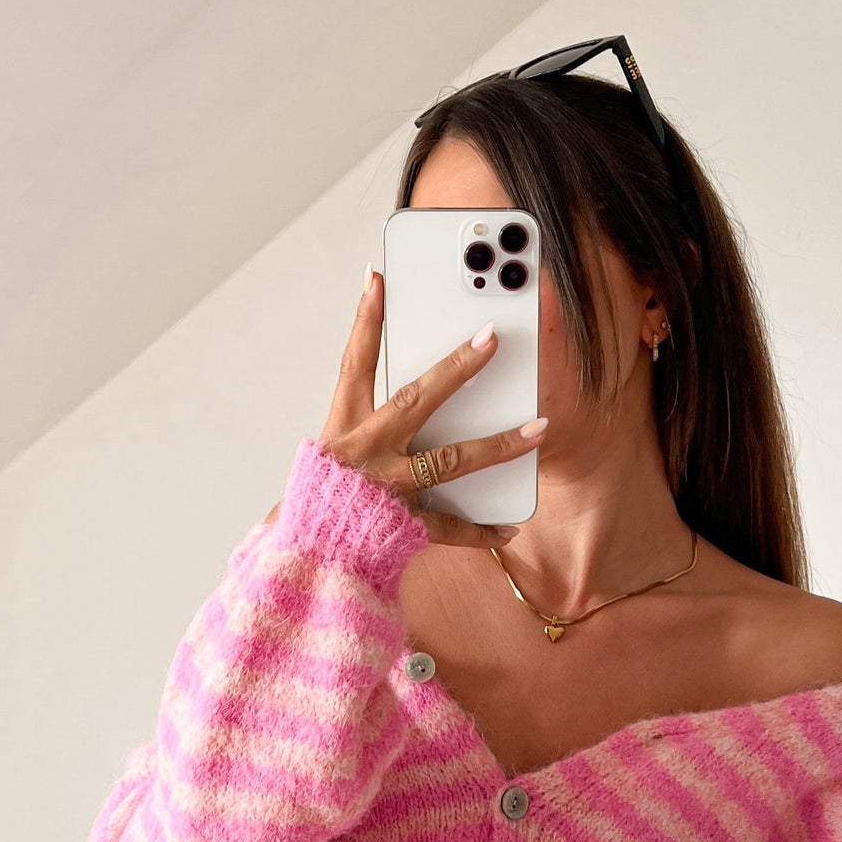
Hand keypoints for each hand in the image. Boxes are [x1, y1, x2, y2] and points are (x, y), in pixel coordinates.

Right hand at [315, 266, 545, 549]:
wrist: (303, 563)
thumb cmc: (320, 504)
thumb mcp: (330, 455)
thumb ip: (364, 425)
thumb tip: (412, 401)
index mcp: (344, 428)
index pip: (354, 363)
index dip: (366, 319)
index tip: (380, 277)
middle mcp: (366, 451)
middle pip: (416, 399)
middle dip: (457, 367)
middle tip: (492, 336)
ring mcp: (387, 488)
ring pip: (451, 460)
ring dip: (499, 444)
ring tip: (539, 427)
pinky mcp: (402, 527)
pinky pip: (451, 529)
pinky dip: (482, 529)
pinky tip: (510, 525)